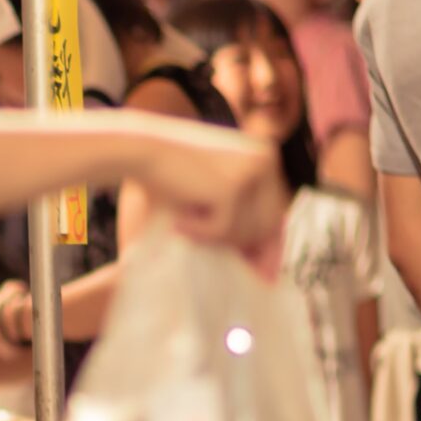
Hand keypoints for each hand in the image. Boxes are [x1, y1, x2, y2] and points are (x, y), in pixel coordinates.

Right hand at [136, 132, 286, 256]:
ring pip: (248, 231)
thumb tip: (268, 268)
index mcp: (266, 156)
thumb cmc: (172, 172)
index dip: (268, 243)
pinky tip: (180, 222)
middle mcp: (265, 160)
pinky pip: (223, 231)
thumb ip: (245, 214)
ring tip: (188, 224)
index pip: (278, 210)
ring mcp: (250, 172)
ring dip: (217, 237)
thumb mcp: (216, 188)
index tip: (259, 271)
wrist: (143, 149)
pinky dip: (200, 233)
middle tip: (213, 248)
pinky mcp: (231, 188)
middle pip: (268, 224)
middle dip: (241, 243)